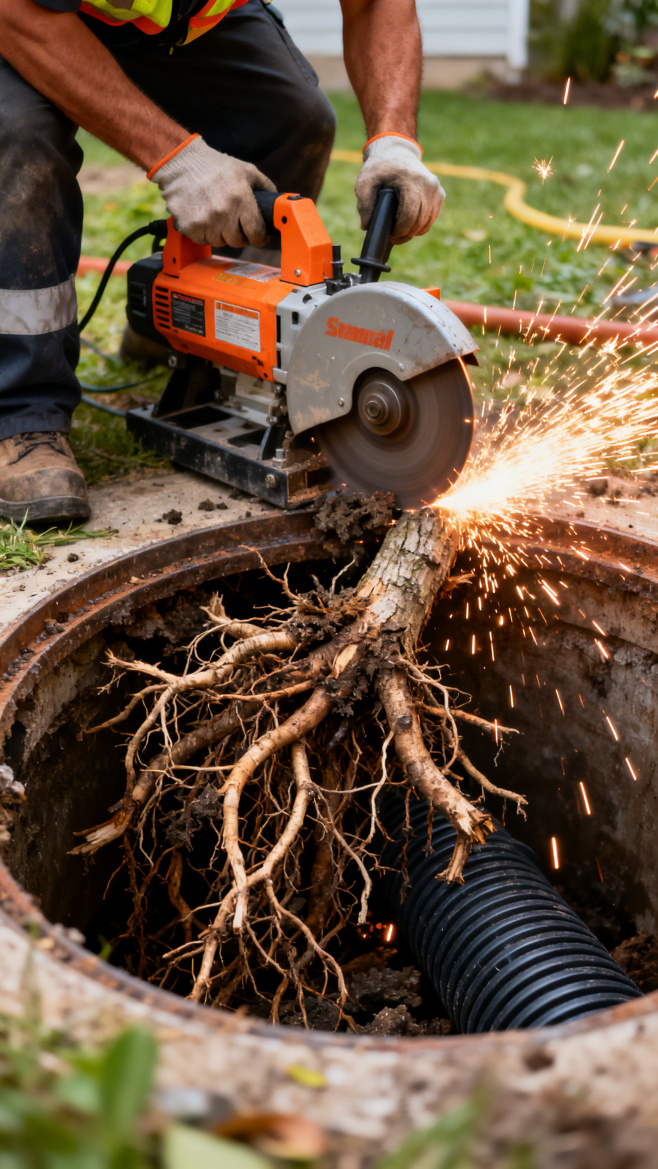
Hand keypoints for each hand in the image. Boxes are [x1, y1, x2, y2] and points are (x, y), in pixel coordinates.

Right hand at [149, 135, 275, 248]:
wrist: (181, 162)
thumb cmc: (215, 166)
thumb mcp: (246, 170)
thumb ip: (265, 187)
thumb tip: (277, 204)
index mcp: (240, 198)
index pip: (256, 233)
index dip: (260, 237)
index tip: (259, 236)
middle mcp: (223, 212)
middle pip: (238, 242)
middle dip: (240, 235)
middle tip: (235, 224)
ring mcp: (205, 221)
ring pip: (220, 242)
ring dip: (221, 234)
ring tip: (217, 216)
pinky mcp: (190, 226)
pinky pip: (203, 240)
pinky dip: (204, 233)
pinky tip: (204, 217)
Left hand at [355, 134, 444, 244]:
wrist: (396, 152)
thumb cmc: (379, 168)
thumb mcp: (364, 181)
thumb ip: (364, 204)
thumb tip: (367, 226)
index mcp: (411, 179)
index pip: (410, 214)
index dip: (400, 230)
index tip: (390, 235)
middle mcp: (428, 184)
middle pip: (419, 221)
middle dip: (406, 234)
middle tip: (393, 238)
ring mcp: (436, 189)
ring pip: (427, 222)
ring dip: (413, 232)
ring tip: (400, 233)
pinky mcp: (440, 194)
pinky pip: (431, 218)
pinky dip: (421, 225)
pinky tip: (409, 225)